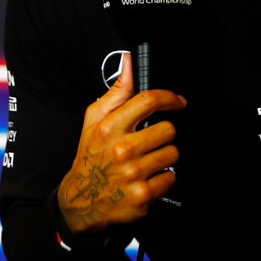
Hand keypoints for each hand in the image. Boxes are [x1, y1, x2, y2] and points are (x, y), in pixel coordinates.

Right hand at [56, 56, 184, 233]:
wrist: (82, 198)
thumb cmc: (91, 156)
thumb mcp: (95, 120)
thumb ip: (117, 91)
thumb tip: (129, 62)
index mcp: (109, 127)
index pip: (148, 100)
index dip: (169, 98)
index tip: (177, 102)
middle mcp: (121, 149)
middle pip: (168, 130)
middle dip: (163, 135)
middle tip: (150, 142)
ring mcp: (132, 173)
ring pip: (173, 154)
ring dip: (164, 157)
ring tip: (147, 161)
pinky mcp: (142, 195)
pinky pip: (171, 178)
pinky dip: (163, 179)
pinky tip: (147, 178)